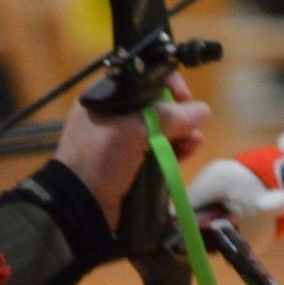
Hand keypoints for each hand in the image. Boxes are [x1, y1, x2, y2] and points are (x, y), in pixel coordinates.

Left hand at [56, 73, 212, 230]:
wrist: (79, 206)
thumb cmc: (100, 159)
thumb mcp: (134, 131)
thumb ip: (171, 117)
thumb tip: (204, 111)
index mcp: (106, 98)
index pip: (144, 78)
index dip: (168, 84)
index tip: (183, 99)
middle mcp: (115, 114)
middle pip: (158, 104)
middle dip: (180, 114)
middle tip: (192, 128)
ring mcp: (123, 139)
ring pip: (162, 128)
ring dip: (183, 133)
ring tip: (194, 144)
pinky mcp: (131, 161)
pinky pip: (160, 148)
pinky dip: (176, 149)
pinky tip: (188, 152)